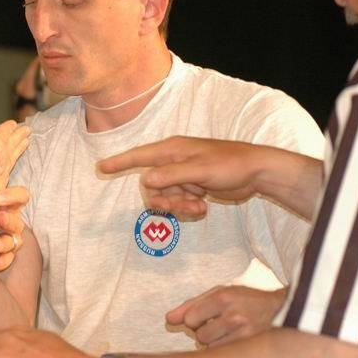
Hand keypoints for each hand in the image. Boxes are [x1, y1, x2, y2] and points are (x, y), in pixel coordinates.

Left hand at [0, 186, 29, 270]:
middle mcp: (7, 219)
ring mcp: (5, 237)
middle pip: (19, 221)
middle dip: (10, 220)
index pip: (21, 196)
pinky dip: (5, 260)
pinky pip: (10, 258)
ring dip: (7, 242)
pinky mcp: (0, 254)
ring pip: (16, 240)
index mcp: (3, 202)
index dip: (14, 196)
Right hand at [98, 136, 262, 218]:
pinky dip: (188, 207)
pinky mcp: (192, 186)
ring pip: (164, 196)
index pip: (139, 156)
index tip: (101, 167)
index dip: (119, 162)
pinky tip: (204, 206)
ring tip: (199, 205)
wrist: (256, 172)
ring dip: (178, 205)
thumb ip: (173, 175)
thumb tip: (146, 180)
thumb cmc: (231, 165)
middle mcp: (173, 161)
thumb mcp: (201, 171)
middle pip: (151, 185)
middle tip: (183, 205)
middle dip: (164, 199)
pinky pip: (178, 200)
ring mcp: (182, 175)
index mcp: (172, 150)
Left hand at [166, 285, 287, 346]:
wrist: (280, 309)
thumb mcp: (218, 294)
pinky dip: (226, 349)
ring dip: (216, 342)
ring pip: (212, 348)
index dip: (194, 319)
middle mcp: (234, 316)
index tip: (205, 316)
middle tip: (220, 324)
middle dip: (205, 331)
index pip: (190, 319)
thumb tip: (168, 319)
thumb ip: (191, 305)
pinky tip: (236, 339)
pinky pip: (225, 355)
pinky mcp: (252, 347)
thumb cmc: (244, 300)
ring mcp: (245, 334)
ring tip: (230, 331)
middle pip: (200, 336)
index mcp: (223, 298)